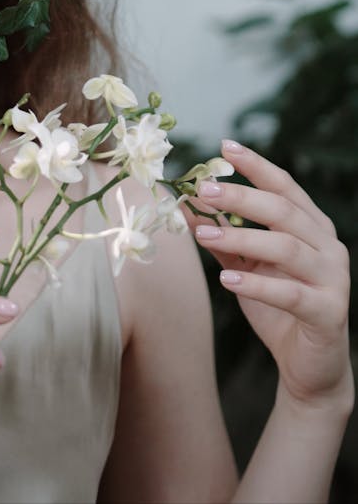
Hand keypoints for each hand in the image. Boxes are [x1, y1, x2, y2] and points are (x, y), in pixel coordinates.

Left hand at [192, 141, 352, 414]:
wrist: (310, 367)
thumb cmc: (278, 309)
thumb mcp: (245, 266)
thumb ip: (221, 235)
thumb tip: (182, 203)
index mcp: (312, 227)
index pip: (285, 186)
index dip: (256, 166)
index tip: (225, 147)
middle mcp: (327, 246)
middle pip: (283, 211)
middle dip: (241, 198)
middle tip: (203, 190)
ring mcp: (332, 278)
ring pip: (286, 248)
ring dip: (242, 238)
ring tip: (204, 235)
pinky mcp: (327, 312)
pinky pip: (291, 293)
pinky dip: (258, 285)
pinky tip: (227, 281)